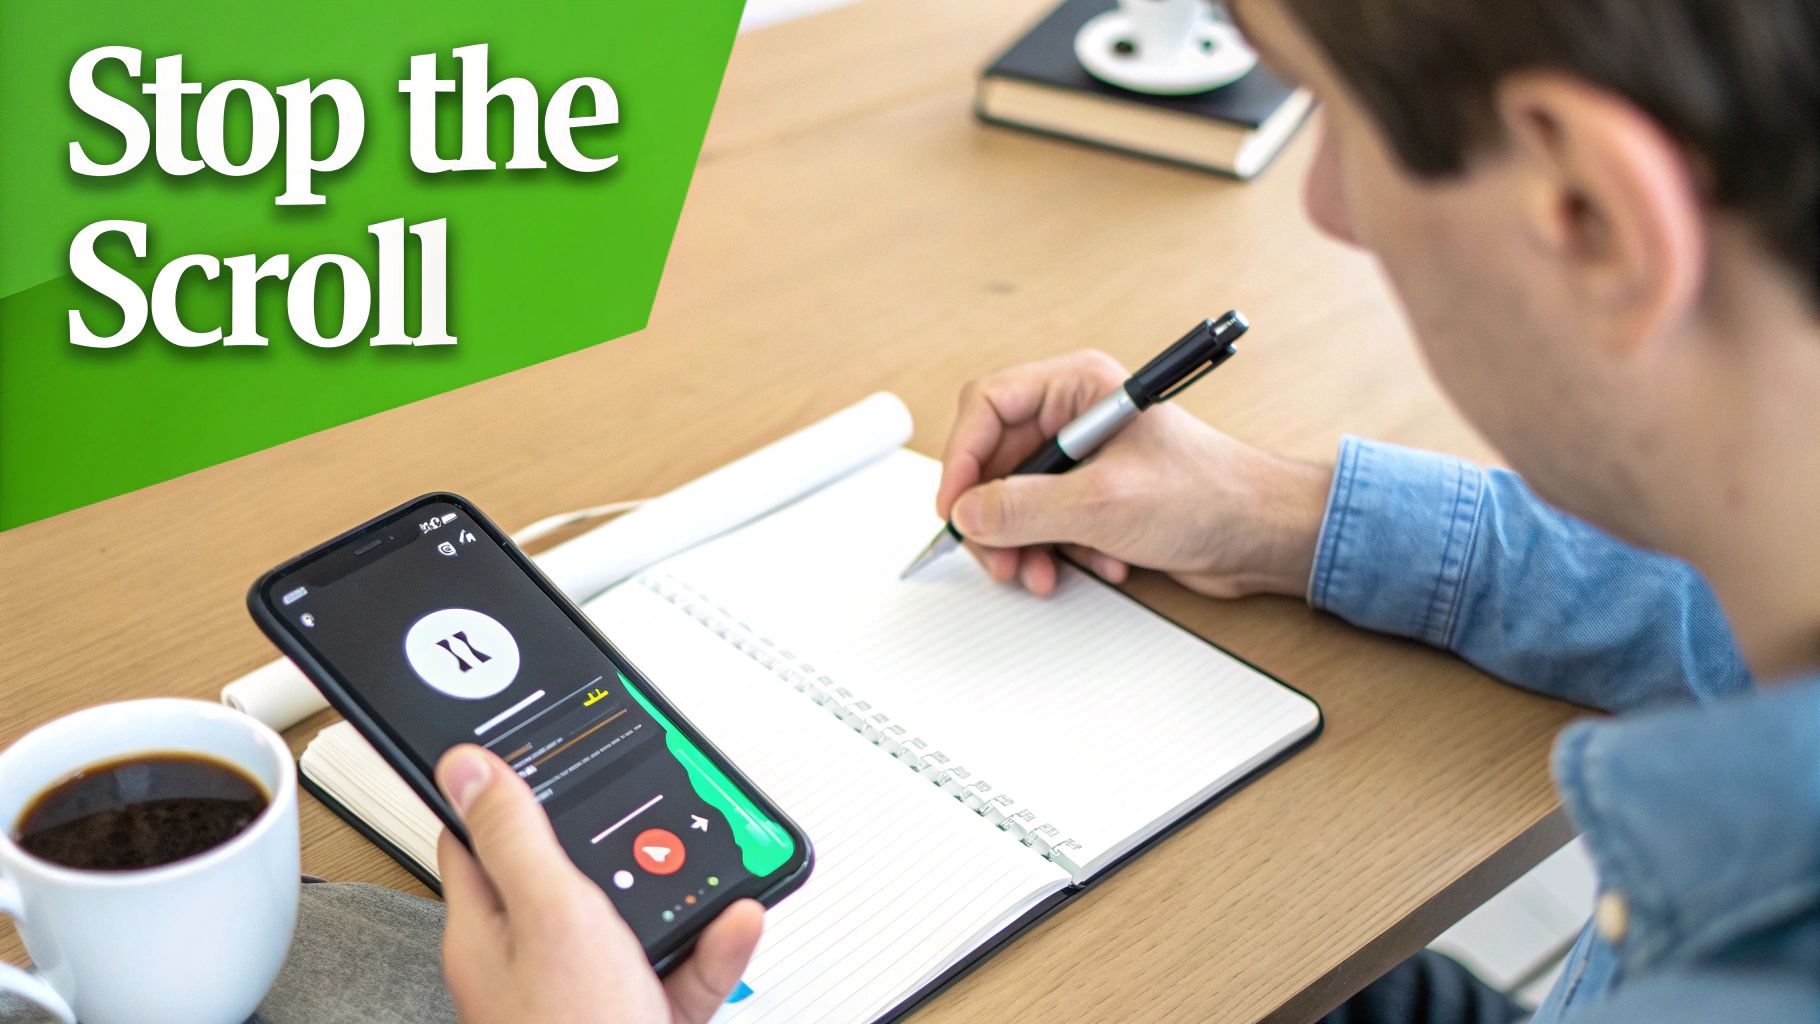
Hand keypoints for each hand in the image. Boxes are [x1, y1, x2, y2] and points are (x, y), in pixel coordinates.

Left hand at [435, 745, 762, 1023]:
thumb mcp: (551, 914)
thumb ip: (518, 837)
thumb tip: (467, 765)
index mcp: (490, 927)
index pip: (479, 839)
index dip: (506, 789)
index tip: (540, 748)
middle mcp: (533, 958)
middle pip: (570, 873)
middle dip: (620, 839)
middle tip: (655, 805)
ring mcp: (589, 990)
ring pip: (636, 917)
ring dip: (681, 887)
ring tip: (715, 861)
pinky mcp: (641, 1016)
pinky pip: (684, 967)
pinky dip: (716, 942)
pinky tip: (737, 919)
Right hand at [936, 350, 1332, 598]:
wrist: (1265, 535)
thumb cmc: (1211, 495)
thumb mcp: (1102, 504)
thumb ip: (1024, 509)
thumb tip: (967, 513)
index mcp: (1077, 387)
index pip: (987, 407)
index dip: (962, 459)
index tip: (955, 509)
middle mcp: (1076, 416)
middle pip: (996, 460)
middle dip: (994, 516)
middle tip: (996, 557)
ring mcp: (1086, 459)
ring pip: (1019, 500)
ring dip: (1024, 543)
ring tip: (1041, 573)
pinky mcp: (1097, 498)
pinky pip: (1049, 524)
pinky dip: (1060, 551)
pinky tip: (1096, 565)